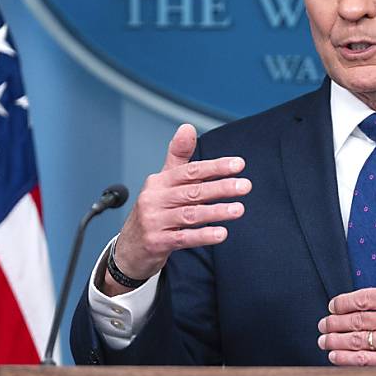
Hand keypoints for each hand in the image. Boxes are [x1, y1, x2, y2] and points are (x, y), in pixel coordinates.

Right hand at [103, 124, 250, 295]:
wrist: (129, 248)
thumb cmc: (153, 212)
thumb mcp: (163, 183)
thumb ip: (178, 157)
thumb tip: (188, 127)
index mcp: (159, 182)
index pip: (191, 171)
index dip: (216, 167)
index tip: (239, 164)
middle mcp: (154, 199)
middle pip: (193, 191)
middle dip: (221, 187)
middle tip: (246, 186)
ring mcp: (154, 221)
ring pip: (190, 214)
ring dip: (216, 211)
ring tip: (239, 209)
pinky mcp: (156, 242)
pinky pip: (184, 238)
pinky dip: (203, 235)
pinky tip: (222, 233)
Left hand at [317, 261, 375, 367]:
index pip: (364, 298)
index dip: (343, 302)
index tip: (334, 305)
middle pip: (356, 320)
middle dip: (334, 321)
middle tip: (323, 323)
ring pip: (355, 340)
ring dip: (334, 340)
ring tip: (323, 339)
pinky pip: (364, 361)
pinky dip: (345, 359)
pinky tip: (335, 356)